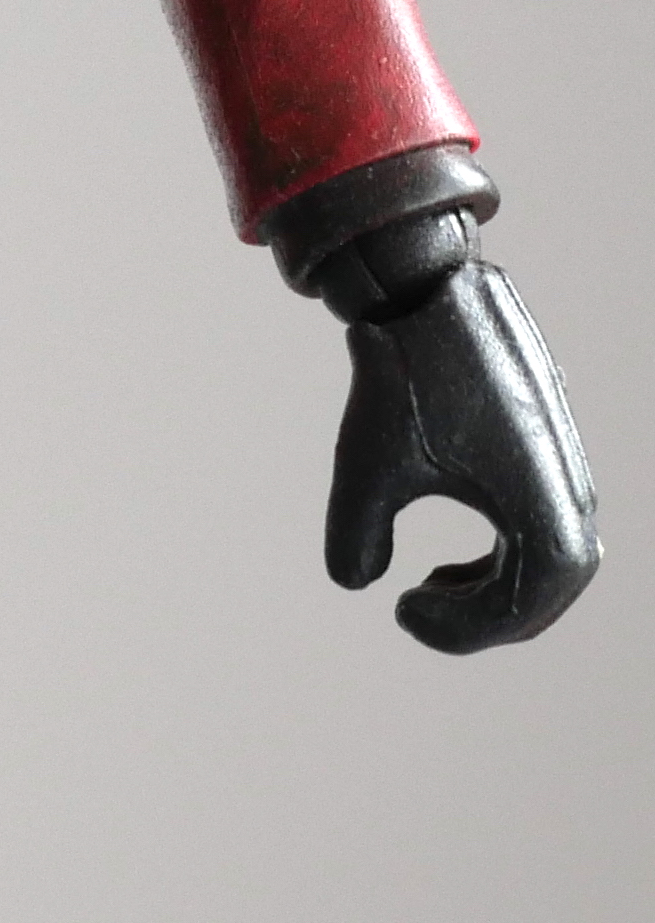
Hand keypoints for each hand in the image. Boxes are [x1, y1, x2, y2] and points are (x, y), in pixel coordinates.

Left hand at [327, 261, 598, 650]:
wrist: (429, 293)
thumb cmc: (401, 376)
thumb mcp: (368, 460)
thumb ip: (357, 532)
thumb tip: (354, 582)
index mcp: (541, 500)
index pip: (527, 604)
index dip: (467, 629)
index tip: (402, 612)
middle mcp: (569, 488)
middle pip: (548, 591)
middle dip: (484, 619)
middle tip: (417, 612)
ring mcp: (565, 468)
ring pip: (552, 563)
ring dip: (496, 592)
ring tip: (428, 589)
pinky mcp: (550, 451)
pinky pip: (545, 529)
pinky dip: (504, 560)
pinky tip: (449, 567)